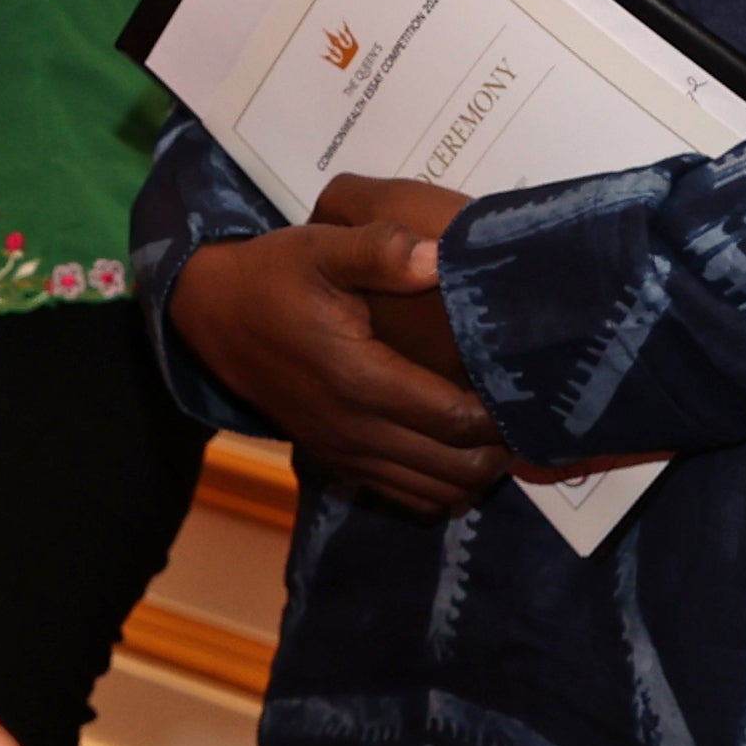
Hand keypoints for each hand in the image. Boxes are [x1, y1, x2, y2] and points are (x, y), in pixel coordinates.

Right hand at [169, 182, 507, 518]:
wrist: (213, 316)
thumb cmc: (276, 277)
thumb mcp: (322, 247)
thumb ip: (381, 250)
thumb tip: (441, 257)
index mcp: (361, 379)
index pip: (455, 419)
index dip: (502, 413)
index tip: (531, 389)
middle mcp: (357, 430)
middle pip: (455, 468)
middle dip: (499, 450)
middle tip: (526, 413)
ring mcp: (346, 453)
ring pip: (434, 493)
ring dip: (473, 473)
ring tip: (498, 434)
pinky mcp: (337, 462)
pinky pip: (404, 497)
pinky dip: (439, 486)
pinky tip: (455, 453)